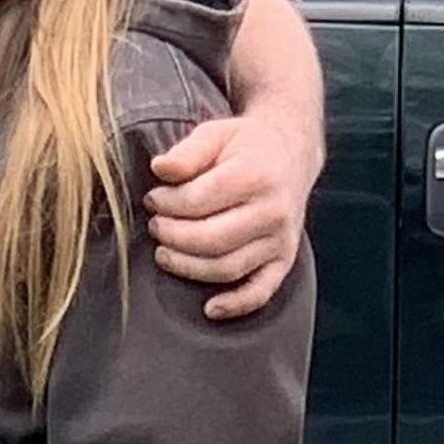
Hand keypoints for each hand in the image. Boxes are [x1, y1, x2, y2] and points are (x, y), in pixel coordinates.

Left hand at [144, 108, 312, 320]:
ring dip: (188, 267)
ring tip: (164, 254)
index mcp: (255, 175)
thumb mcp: (215, 134)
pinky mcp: (284, 259)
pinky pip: (262, 291)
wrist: (290, 153)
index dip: (167, 204)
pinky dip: (237, 305)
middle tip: (155, 227)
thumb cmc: (244, 146)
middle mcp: (273, 210)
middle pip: (210, 240)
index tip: (152, 200)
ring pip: (227, 268)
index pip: (199, 201)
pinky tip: (210, 309)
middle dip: (173, 237)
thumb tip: (159, 169)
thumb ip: (187, 152)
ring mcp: (281, 239)